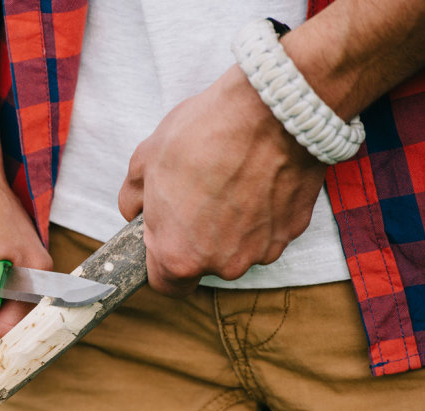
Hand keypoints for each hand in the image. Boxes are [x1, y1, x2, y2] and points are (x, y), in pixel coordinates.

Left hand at [118, 66, 327, 295]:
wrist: (271, 112)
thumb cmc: (202, 136)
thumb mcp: (145, 161)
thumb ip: (132, 198)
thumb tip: (133, 211)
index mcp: (179, 256)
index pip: (165, 284)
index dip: (159, 260)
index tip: (161, 236)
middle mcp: (222, 264)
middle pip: (203, 262)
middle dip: (196, 236)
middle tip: (195, 194)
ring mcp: (262, 250)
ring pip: (237, 247)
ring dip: (230, 224)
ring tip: (228, 179)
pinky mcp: (292, 230)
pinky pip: (267, 229)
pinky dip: (260, 211)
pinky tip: (254, 178)